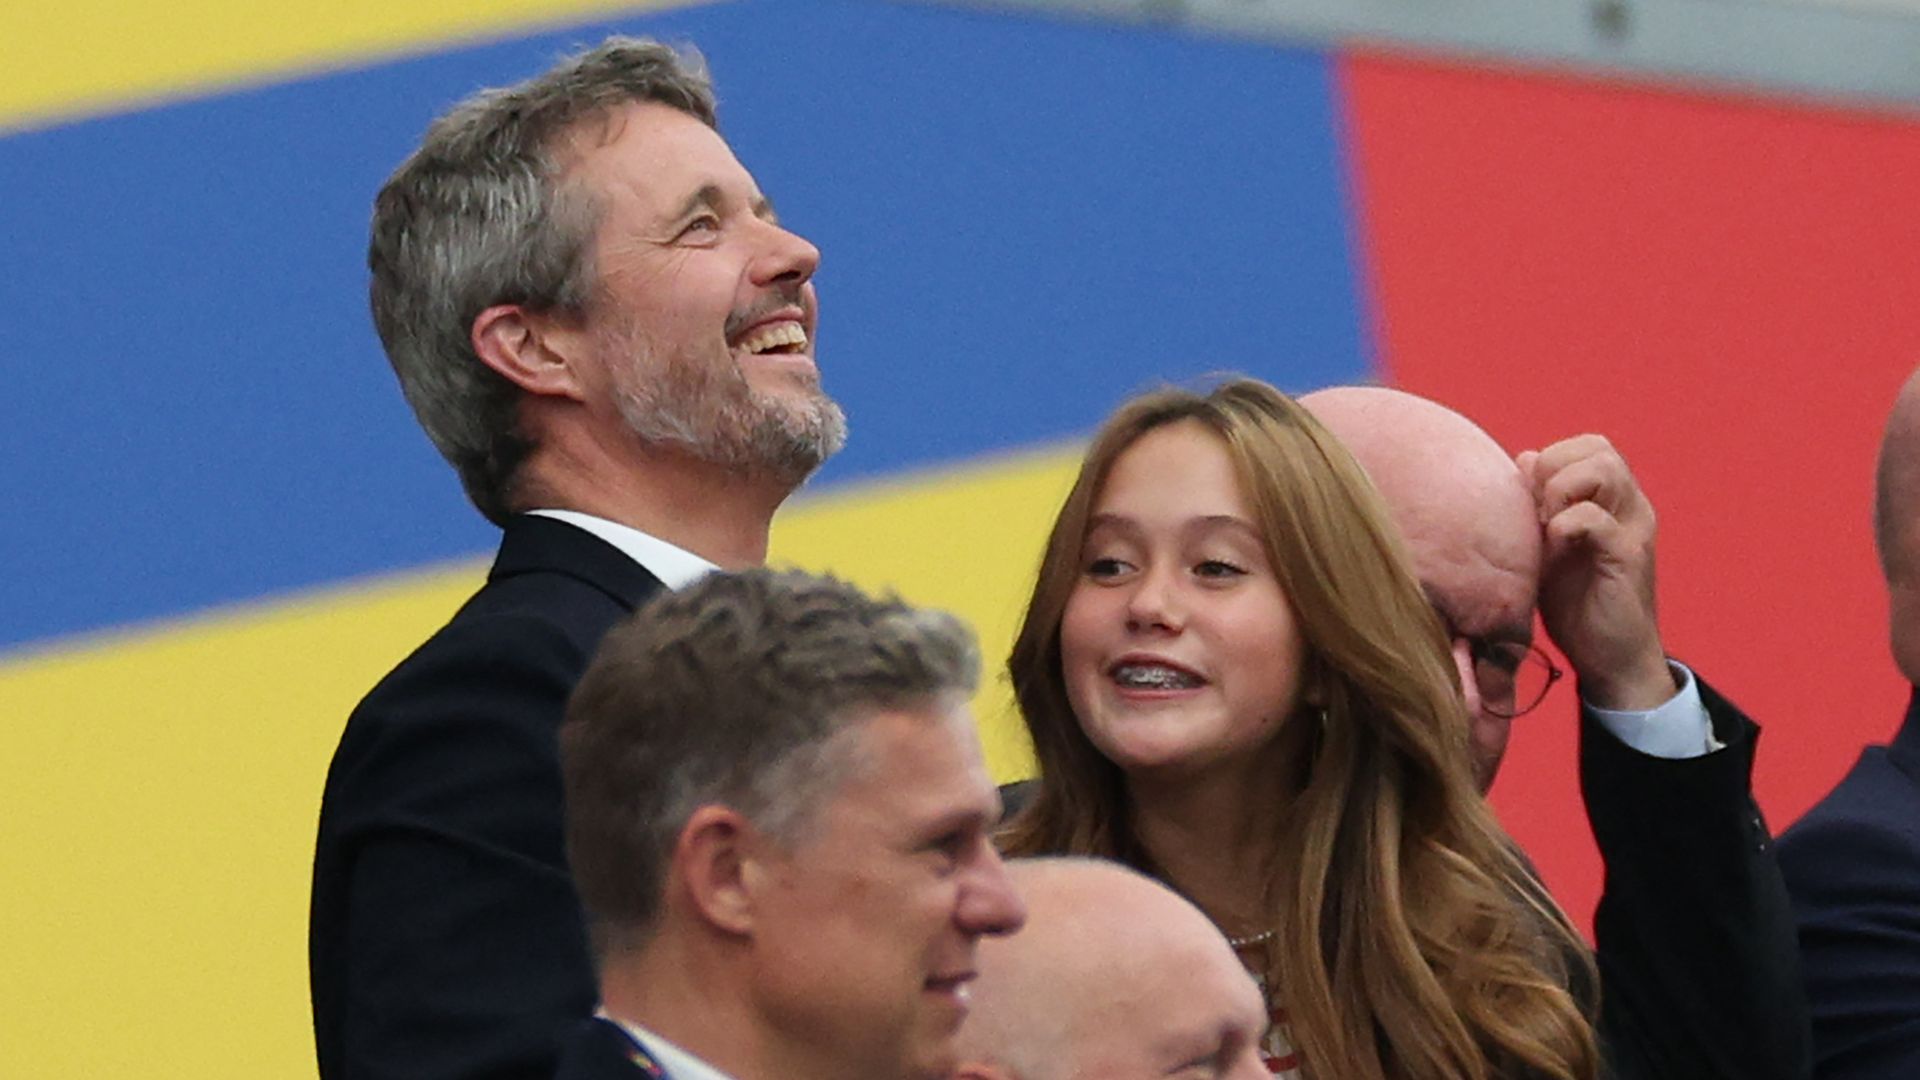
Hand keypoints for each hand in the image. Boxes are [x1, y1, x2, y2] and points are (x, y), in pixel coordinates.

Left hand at [1516, 435, 1676, 710]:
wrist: (1611, 659)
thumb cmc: (1576, 602)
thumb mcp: (1548, 545)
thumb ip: (1539, 503)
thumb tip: (1524, 458)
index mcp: (1615, 500)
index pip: (1589, 445)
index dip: (1552, 459)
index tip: (1531, 498)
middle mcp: (1631, 507)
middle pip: (1598, 448)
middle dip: (1555, 469)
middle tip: (1537, 510)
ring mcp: (1633, 529)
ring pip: (1603, 469)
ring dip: (1561, 491)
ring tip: (1546, 526)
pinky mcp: (1627, 557)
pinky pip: (1594, 518)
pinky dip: (1563, 526)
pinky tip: (1553, 551)